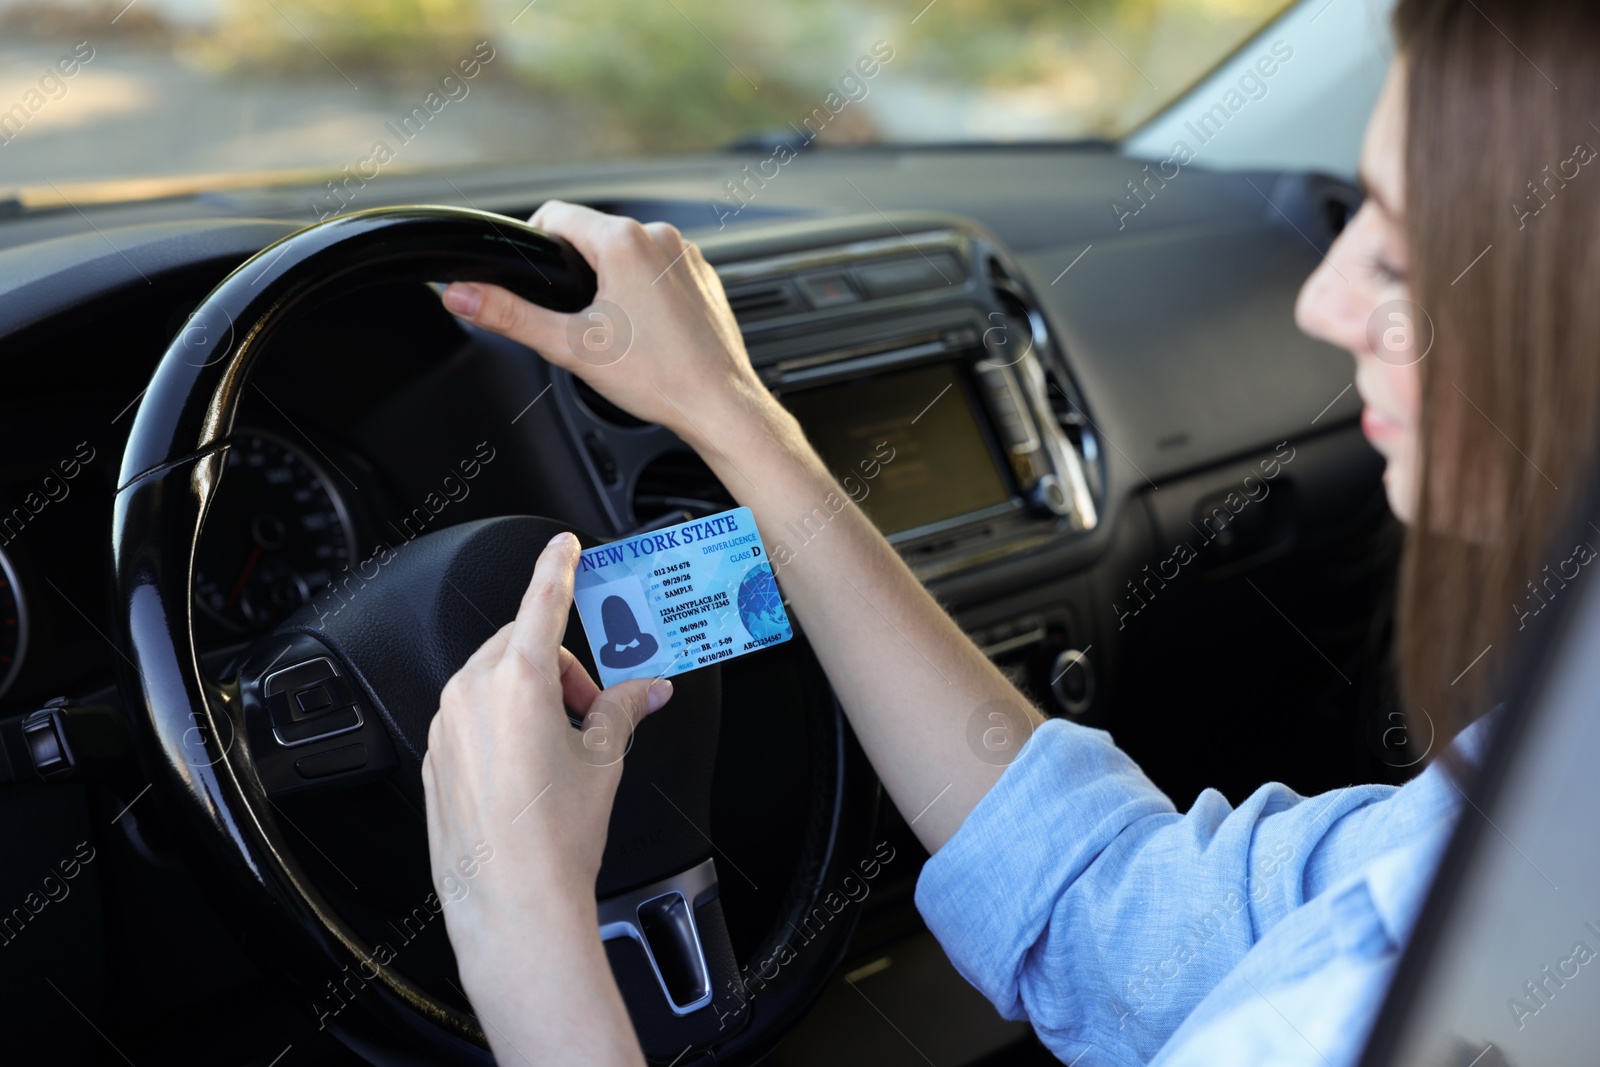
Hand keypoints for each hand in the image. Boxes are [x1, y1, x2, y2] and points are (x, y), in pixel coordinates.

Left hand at [421, 531, 671, 1064]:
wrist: (512, 903)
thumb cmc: (557, 837)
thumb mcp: (604, 760)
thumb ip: (625, 710)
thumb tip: (651, 689)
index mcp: (518, 679)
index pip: (542, 602)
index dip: (557, 567)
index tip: (562, 545)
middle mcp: (472, 693)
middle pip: (521, 647)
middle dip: (561, 670)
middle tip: (592, 714)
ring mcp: (446, 726)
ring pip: (493, 682)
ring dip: (531, 698)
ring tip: (561, 751)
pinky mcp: (433, 758)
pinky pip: (472, 719)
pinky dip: (503, 727)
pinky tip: (529, 772)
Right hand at [440, 200, 777, 450]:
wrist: (719, 405)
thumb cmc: (659, 378)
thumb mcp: (570, 346)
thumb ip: (509, 315)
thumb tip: (460, 294)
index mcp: (624, 241)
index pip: (555, 214)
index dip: (534, 242)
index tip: (533, 276)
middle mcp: (660, 237)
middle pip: (592, 233)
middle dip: (575, 269)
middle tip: (575, 318)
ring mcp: (686, 255)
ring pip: (627, 251)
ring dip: (610, 278)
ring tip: (613, 327)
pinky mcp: (703, 276)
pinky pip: (659, 268)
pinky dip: (643, 289)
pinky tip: (645, 329)